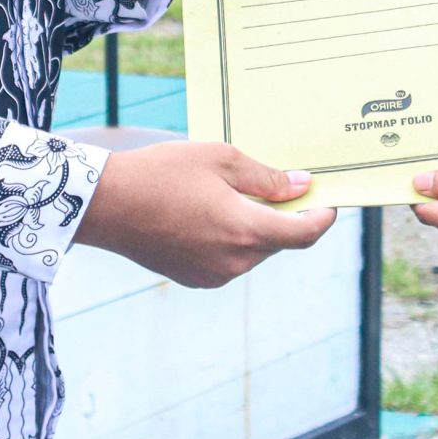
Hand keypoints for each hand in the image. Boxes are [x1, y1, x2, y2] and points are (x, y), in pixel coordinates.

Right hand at [80, 141, 336, 288]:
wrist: (107, 205)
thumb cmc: (163, 173)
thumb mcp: (221, 160)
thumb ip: (267, 178)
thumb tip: (301, 186)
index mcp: (246, 231)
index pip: (304, 234)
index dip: (323, 218)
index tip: (330, 202)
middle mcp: (234, 262)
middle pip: (279, 241)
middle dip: (286, 217)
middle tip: (282, 185)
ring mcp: (213, 275)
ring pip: (254, 251)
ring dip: (257, 227)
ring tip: (237, 194)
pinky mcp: (195, 278)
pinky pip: (230, 260)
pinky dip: (234, 239)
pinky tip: (214, 212)